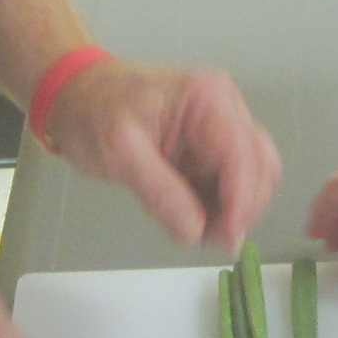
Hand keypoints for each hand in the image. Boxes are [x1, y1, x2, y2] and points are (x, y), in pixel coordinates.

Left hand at [46, 59, 282, 249]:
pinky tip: (189, 216)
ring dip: (232, 210)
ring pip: (252, 178)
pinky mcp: (211, 150)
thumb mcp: (119, 153)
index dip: (242, 200)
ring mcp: (221, 130)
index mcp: (209, 99)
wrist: (77, 96)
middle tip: (208, 240)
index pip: (243, 154)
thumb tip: (196, 231)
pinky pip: (229, 184)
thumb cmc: (93, 113)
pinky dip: (218, 207)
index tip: (228, 239)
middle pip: (260, 167)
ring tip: (195, 229)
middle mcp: (226, 110)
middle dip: (240, 207)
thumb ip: (160, 191)